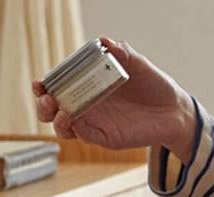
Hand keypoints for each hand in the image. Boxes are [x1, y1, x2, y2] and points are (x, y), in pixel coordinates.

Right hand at [32, 37, 196, 162]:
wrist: (173, 108)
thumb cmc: (152, 84)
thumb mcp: (137, 64)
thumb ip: (121, 53)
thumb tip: (104, 42)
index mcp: (86, 88)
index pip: (58, 89)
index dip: (44, 88)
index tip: (39, 83)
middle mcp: (86, 108)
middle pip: (53, 113)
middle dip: (44, 108)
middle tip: (48, 99)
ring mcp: (94, 124)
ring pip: (65, 129)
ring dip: (58, 122)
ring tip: (62, 112)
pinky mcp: (105, 138)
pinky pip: (86, 137)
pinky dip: (78, 131)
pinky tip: (78, 123)